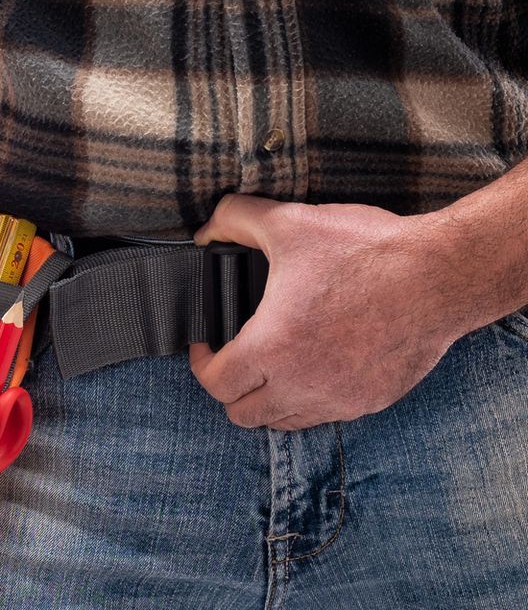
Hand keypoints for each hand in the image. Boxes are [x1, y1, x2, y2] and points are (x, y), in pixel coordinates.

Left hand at [188, 195, 462, 430]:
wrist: (441, 275)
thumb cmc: (367, 252)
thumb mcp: (289, 222)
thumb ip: (234, 220)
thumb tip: (206, 231)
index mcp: (273, 348)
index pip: (216, 384)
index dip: (201, 362)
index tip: (207, 343)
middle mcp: (304, 385)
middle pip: (244, 414)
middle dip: (231, 388)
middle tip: (235, 357)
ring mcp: (341, 399)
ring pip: (286, 421)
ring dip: (269, 399)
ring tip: (270, 364)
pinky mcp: (373, 400)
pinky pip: (327, 415)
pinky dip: (309, 400)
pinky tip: (313, 367)